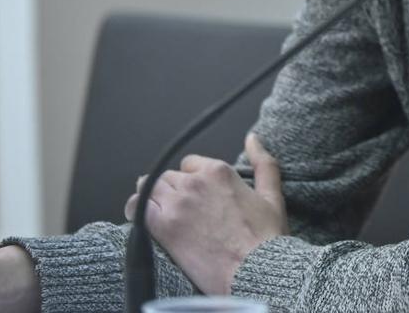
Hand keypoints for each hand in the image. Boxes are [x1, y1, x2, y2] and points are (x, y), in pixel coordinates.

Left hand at [124, 133, 288, 294]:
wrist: (256, 270)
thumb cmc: (267, 238)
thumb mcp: (272, 195)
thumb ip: (263, 163)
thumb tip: (252, 138)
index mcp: (219, 172)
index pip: (189, 163)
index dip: (192, 179)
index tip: (196, 195)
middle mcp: (195, 183)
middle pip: (167, 176)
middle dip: (172, 190)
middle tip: (181, 210)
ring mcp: (177, 204)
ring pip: (149, 188)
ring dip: (153, 199)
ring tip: (161, 214)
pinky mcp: (164, 226)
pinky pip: (137, 208)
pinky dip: (136, 211)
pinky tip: (142, 220)